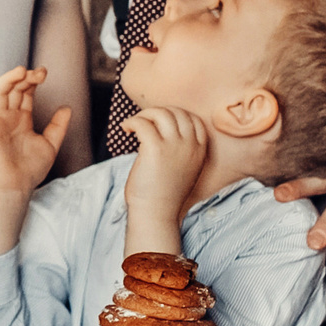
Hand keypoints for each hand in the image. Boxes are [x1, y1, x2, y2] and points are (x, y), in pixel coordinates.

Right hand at [0, 67, 72, 196]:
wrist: (16, 187)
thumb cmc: (30, 170)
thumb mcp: (50, 145)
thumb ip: (58, 126)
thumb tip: (67, 107)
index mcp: (21, 119)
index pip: (24, 93)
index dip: (33, 81)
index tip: (44, 73)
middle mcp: (7, 117)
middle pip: (13, 89)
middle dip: (25, 77)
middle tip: (39, 73)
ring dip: (8, 79)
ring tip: (21, 71)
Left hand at [121, 106, 208, 227]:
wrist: (156, 213)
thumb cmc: (165, 194)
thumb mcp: (184, 169)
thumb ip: (181, 150)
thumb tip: (162, 130)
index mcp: (200, 150)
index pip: (193, 119)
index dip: (175, 115)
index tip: (160, 121)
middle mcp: (190, 145)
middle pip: (176, 112)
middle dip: (158, 112)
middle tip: (144, 122)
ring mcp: (174, 145)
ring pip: (160, 113)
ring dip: (144, 115)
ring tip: (133, 125)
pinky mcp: (155, 148)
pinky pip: (142, 122)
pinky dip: (131, 122)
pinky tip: (125, 129)